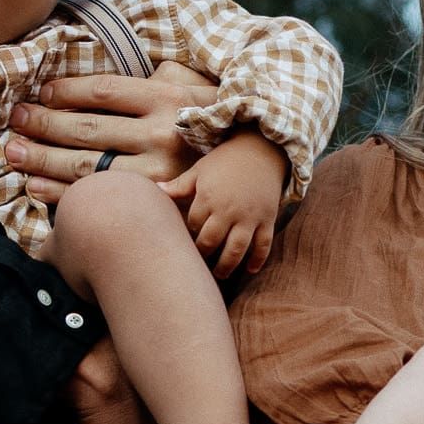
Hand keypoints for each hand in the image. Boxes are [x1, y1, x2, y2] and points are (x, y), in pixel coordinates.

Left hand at [6, 62, 210, 204]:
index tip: (40, 93)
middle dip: (43, 124)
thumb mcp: (190, 89)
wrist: (250, 172)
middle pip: (86, 128)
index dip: (65, 92)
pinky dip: (62, 192)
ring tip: (13, 153)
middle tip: (14, 121)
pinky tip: (36, 185)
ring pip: (85, 164)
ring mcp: (157, 172)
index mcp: (168, 98)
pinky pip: (99, 196)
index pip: (103, 91)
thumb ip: (154, 77)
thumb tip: (114, 66)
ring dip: (42, 159)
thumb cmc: (210, 124)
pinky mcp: (153, 202)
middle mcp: (162, 133)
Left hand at [162, 128, 286, 277]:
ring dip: (227, 266)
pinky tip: (250, 270)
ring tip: (220, 275)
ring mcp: (249, 216)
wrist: (262, 148)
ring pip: (236, 249)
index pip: (194, 225)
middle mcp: (228, 210)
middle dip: (204, 255)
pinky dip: (258, 260)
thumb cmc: (226, 159)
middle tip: (200, 264)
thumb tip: (156, 190)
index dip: (190, 234)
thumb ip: (180, 185)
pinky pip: (263, 244)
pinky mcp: (267, 219)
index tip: (190, 238)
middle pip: (211, 242)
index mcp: (208, 197)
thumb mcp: (200, 170)